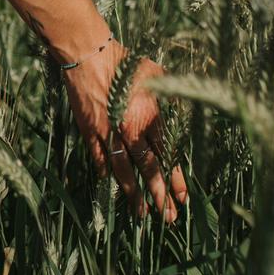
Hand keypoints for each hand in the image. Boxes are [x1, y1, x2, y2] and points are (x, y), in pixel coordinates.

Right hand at [60, 43, 188, 221]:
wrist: (89, 55)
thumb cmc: (125, 61)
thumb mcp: (157, 74)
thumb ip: (171, 95)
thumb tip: (184, 106)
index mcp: (151, 117)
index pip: (167, 156)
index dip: (176, 179)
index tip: (183, 198)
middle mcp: (132, 130)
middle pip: (149, 169)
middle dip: (160, 195)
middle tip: (168, 218)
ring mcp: (109, 133)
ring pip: (124, 170)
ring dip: (134, 194)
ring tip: (142, 214)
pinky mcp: (90, 130)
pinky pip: (99, 157)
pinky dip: (104, 170)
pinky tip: (109, 183)